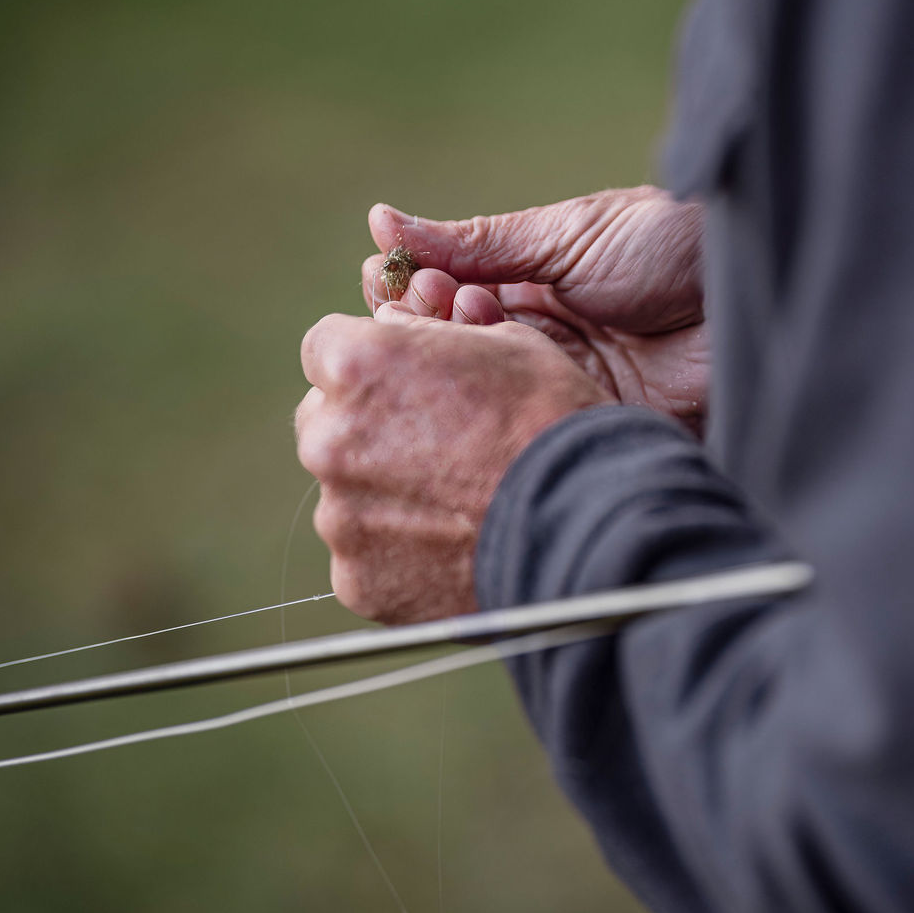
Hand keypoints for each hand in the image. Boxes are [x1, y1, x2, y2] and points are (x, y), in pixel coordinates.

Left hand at [296, 308, 606, 622]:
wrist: (588, 523)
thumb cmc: (555, 423)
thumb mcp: (505, 344)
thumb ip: (430, 337)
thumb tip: (397, 332)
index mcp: (358, 366)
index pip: (325, 350)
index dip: (368, 364)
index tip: (401, 382)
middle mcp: (330, 439)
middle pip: (325, 424)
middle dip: (367, 431)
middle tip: (436, 449)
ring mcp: (340, 517)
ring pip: (346, 496)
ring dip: (385, 496)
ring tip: (458, 507)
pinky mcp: (357, 580)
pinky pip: (365, 559)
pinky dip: (399, 556)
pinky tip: (454, 550)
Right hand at [359, 187, 709, 432]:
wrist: (752, 283)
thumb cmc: (669, 243)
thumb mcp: (566, 234)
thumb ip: (477, 242)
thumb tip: (381, 220)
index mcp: (527, 288)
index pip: (443, 298)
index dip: (412, 292)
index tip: (391, 278)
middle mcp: (538, 342)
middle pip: (453, 352)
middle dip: (429, 328)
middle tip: (431, 303)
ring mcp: (561, 387)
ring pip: (482, 393)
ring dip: (462, 362)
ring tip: (470, 321)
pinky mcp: (589, 428)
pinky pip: (528, 433)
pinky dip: (501, 412)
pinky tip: (491, 382)